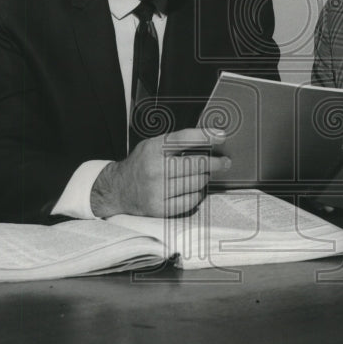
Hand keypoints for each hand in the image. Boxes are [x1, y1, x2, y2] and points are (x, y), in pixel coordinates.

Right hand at [90, 128, 229, 217]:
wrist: (118, 189)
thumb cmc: (141, 164)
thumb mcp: (152, 145)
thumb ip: (174, 143)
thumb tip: (207, 140)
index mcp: (153, 149)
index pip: (183, 139)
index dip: (205, 136)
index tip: (221, 135)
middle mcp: (155, 168)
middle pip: (194, 164)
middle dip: (215, 163)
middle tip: (224, 162)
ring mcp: (157, 190)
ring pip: (196, 183)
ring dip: (204, 178)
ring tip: (204, 175)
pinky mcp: (160, 208)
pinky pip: (190, 201)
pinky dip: (197, 195)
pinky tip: (195, 190)